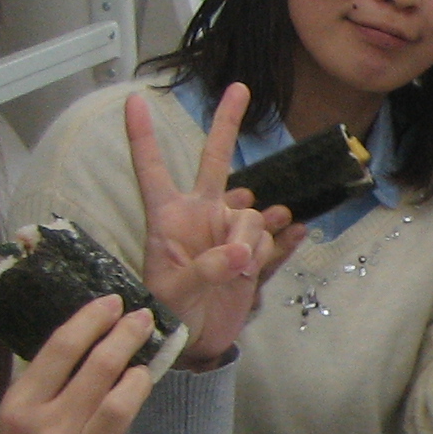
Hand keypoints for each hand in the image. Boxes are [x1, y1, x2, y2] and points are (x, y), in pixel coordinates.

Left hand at [128, 85, 281, 364]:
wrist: (192, 344)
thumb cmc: (167, 315)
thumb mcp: (175, 293)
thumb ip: (206, 267)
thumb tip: (242, 251)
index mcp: (168, 219)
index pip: (152, 170)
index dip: (143, 137)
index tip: (134, 101)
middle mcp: (200, 217)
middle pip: (214, 163)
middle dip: (226, 125)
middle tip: (239, 88)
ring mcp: (229, 234)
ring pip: (255, 217)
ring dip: (257, 239)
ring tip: (243, 269)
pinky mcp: (253, 258)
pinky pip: (277, 241)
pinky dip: (287, 239)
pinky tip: (298, 233)